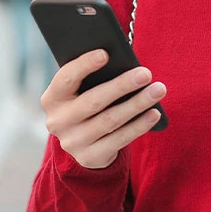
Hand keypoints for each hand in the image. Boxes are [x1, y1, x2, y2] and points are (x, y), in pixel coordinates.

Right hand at [41, 50, 165, 169]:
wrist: (81, 143)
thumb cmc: (86, 103)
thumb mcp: (80, 91)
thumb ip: (92, 78)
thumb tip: (123, 64)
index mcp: (52, 98)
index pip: (66, 78)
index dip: (84, 65)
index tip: (105, 54)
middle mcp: (58, 121)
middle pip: (93, 101)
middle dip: (122, 85)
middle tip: (145, 73)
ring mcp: (73, 142)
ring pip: (110, 120)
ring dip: (137, 104)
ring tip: (158, 90)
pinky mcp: (89, 157)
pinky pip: (119, 139)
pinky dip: (139, 125)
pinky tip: (154, 113)